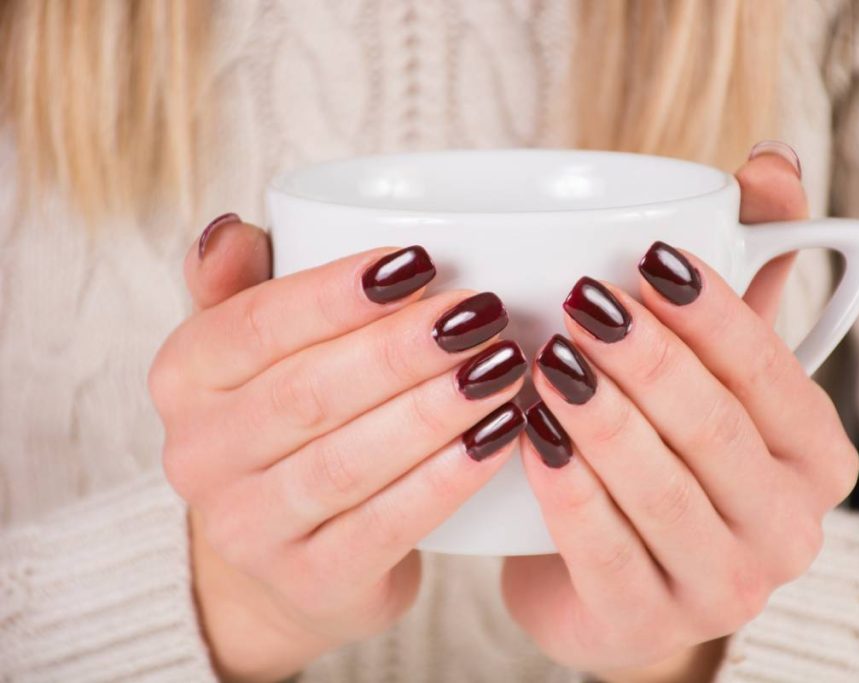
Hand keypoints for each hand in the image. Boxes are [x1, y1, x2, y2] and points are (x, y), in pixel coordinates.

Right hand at [151, 218, 527, 681]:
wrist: (284, 554)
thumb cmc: (283, 424)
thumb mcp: (249, 349)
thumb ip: (240, 287)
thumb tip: (230, 232)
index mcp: (183, 377)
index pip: (257, 324)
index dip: (338, 293)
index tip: (420, 261)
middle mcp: (199, 455)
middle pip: (309, 393)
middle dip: (403, 350)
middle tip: (481, 314)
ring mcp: (249, 527)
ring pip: (349, 461)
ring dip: (435, 410)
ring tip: (503, 368)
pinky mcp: (311, 581)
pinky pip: (385, 526)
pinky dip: (445, 480)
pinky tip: (498, 438)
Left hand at [502, 149, 858, 681]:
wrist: (621, 575)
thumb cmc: (673, 452)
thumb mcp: (716, 365)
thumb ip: (749, 268)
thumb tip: (771, 161)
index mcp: (817, 456)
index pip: (768, 373)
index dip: (710, 312)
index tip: (645, 257)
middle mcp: (789, 528)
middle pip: (712, 429)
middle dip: (645, 358)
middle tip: (581, 300)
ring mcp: (725, 587)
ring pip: (658, 488)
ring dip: (599, 415)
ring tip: (545, 356)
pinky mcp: (650, 625)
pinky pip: (604, 551)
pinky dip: (566, 488)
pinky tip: (528, 435)